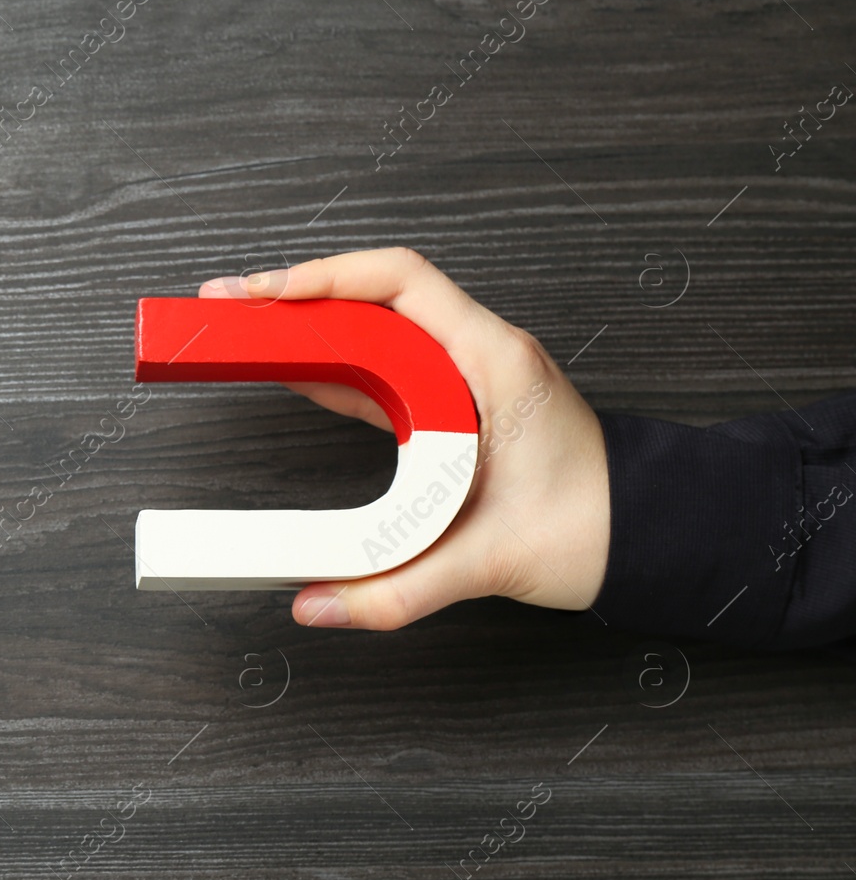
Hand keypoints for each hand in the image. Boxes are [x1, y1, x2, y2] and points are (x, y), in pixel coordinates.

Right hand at [200, 248, 609, 629]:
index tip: (263, 294)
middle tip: (227, 308)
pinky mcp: (456, 409)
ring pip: (375, 331)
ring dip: (310, 329)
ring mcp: (466, 379)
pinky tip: (293, 376)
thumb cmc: (599, 530)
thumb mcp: (492, 562)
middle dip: (294, 296)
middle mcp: (478, 357)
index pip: (400, 282)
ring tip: (245, 334)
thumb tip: (316, 601)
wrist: (652, 538)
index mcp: (494, 362)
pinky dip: (335, 369)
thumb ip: (399, 589)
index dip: (324, 278)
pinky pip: (385, 372)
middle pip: (373, 297)